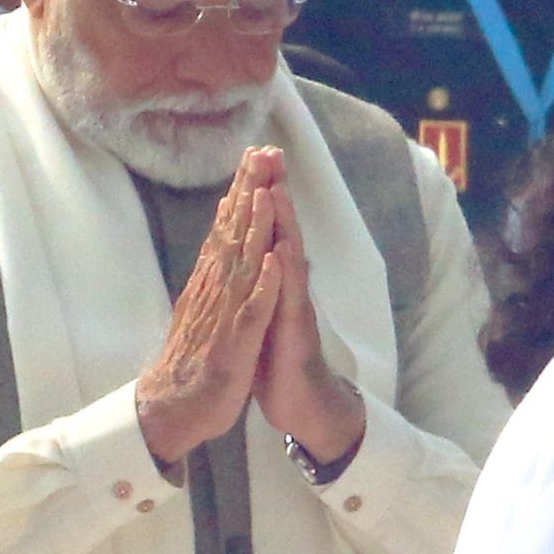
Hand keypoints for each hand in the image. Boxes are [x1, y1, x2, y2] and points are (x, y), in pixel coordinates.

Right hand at [135, 149, 282, 467]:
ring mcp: (222, 315)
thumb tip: (219, 242)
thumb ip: (213, 275)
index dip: (243, 191)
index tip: (255, 155)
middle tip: (261, 152)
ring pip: (239, 262)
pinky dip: (261, 285)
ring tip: (265, 190)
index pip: (228, 227)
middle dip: (248, 191)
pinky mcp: (232, 343)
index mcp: (211, 281)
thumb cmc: (194, 360)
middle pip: (232, 232)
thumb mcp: (206, 309)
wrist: (173, 410)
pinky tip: (271, 260)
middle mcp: (213, 290)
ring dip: (253, 226)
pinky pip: (249, 311)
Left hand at [253, 170, 365, 465]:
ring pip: (288, 256)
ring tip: (274, 187)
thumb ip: (259, 280)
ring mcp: (294, 306)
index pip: (265, 228)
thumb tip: (258, 249)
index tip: (251, 157)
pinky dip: (286, 272)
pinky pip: (290, 298)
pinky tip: (283, 250)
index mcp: (271, 280)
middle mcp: (286, 286)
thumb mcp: (262, 311)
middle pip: (280, 229)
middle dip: (273, 190)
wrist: (302, 403)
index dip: (258, 193)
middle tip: (268, 151)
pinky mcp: (296, 331)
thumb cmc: (279, 358)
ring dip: (283, 222)